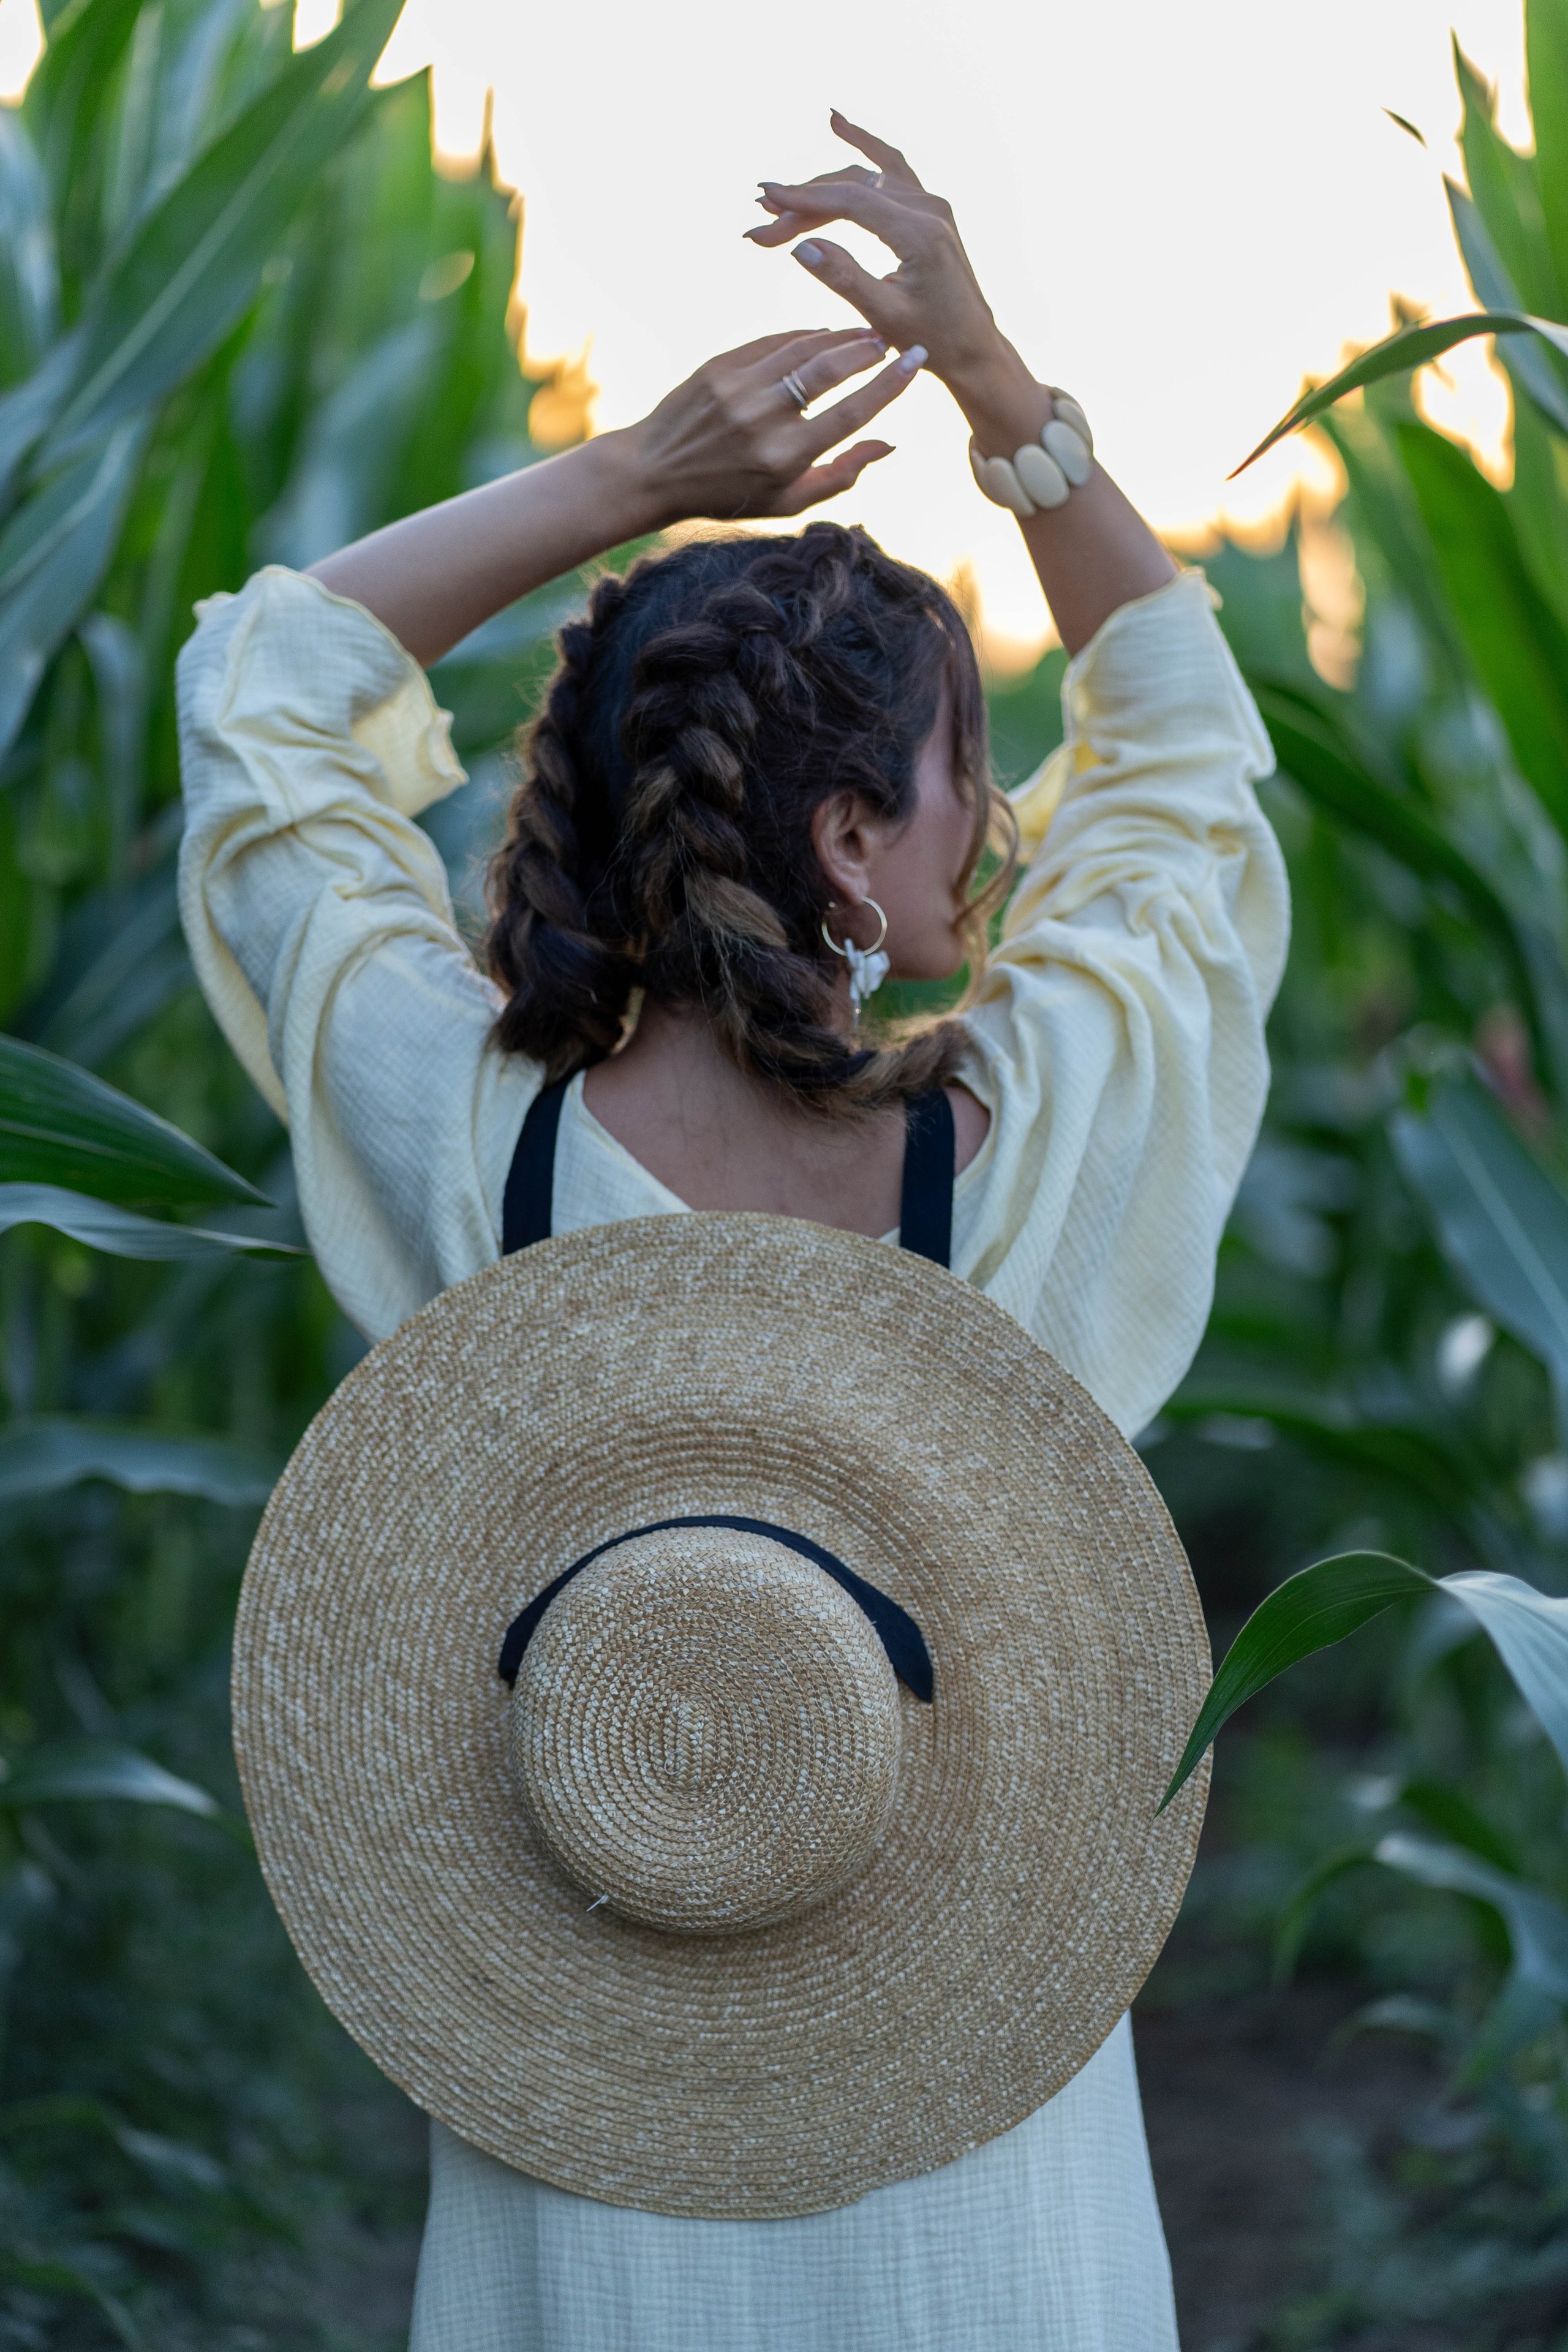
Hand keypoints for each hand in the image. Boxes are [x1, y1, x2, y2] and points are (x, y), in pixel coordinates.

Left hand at [618, 327, 923, 526]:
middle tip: (890, 340)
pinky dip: (803, 336)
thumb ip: (841, 476)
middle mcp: (763, 419)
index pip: (851, 412)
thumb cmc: (728, 493)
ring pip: (803, 347)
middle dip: (867, 349)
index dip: (889, 384)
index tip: (916, 360)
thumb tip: (889, 443)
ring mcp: (738, 388)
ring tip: (864, 334)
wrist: (655, 471)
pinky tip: (822, 336)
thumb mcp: (788, 502)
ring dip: (840, 336)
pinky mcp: (720, 366)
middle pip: (830, 370)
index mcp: (785, 457)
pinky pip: (772, 342)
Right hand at [747, 115, 1020, 412]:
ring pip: (865, 179)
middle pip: (853, 188)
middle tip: (761, 218)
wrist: (973, 347)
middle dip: (804, 202)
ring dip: (821, 187)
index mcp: (920, 235)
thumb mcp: (884, 318)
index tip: (766, 199)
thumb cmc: (932, 340)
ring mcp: (931, 204)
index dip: (805, 199)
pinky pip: (890, 168)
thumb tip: (800, 246)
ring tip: (780, 196)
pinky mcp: (928, 208)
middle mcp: (928, 209)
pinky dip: (862, 147)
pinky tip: (835, 123)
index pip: (852, 202)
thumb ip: (843, 278)